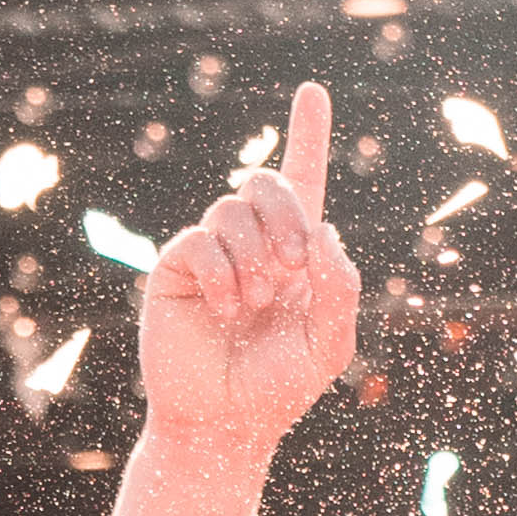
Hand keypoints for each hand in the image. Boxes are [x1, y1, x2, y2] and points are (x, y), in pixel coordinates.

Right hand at [135, 87, 354, 451]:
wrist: (224, 425)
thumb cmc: (277, 388)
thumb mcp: (329, 343)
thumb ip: (340, 288)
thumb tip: (325, 230)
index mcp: (296, 254)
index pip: (304, 182)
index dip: (308, 134)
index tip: (312, 90)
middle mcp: (253, 244)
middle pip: (267, 182)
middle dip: (287, 216)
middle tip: (295, 266)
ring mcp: (212, 253)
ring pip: (232, 208)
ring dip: (254, 255)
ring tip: (255, 303)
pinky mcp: (177, 269)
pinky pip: (199, 241)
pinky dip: (221, 272)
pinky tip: (226, 307)